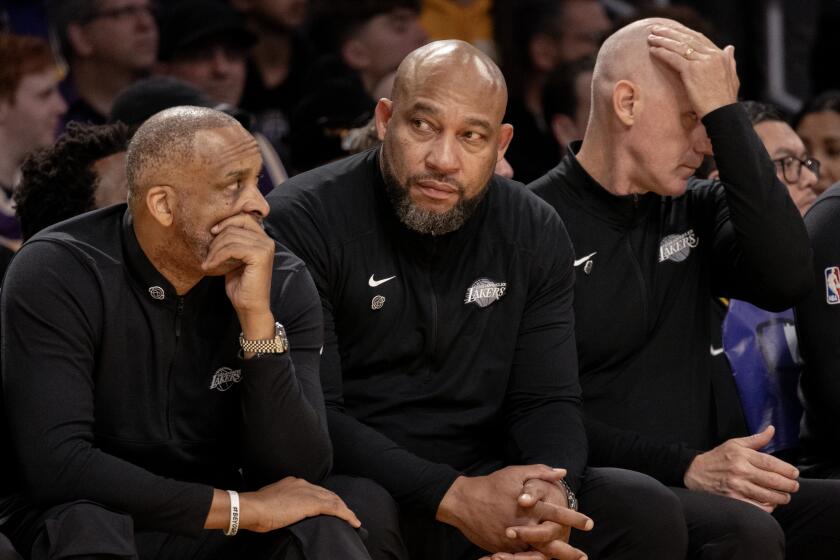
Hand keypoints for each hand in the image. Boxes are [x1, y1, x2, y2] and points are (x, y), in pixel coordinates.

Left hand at [202, 214, 275, 336]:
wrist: (250, 307)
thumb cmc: (241, 285)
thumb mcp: (234, 258)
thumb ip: (232, 242)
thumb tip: (216, 227)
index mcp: (262, 239)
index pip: (243, 218)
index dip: (226, 222)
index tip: (212, 233)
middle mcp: (267, 240)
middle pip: (235, 225)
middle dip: (217, 239)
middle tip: (208, 256)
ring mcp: (265, 247)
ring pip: (231, 236)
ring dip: (214, 250)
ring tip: (208, 263)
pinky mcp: (260, 255)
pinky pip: (232, 248)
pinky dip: (218, 256)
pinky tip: (211, 266)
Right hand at [239, 476, 361, 532]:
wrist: (253, 508)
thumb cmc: (256, 509)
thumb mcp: (270, 501)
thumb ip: (280, 503)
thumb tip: (281, 512)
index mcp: (294, 483)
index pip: (315, 490)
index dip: (326, 498)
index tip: (331, 506)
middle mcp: (303, 484)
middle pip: (328, 494)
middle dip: (339, 503)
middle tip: (347, 514)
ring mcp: (309, 493)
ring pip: (334, 501)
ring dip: (345, 511)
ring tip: (353, 520)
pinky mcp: (312, 504)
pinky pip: (336, 509)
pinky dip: (346, 516)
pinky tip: (353, 522)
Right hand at [437, 465, 590, 558]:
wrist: (463, 501)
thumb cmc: (491, 485)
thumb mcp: (515, 473)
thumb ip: (540, 472)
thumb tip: (562, 473)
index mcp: (529, 506)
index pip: (557, 513)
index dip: (574, 518)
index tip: (589, 523)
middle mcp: (523, 524)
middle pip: (551, 540)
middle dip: (568, 549)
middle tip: (583, 556)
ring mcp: (512, 539)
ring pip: (537, 552)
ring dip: (554, 557)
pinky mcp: (503, 548)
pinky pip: (521, 557)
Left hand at [647, 22, 738, 116]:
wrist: (723, 114)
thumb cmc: (725, 101)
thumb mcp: (732, 77)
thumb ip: (729, 61)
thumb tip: (730, 48)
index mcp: (720, 56)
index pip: (699, 39)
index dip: (684, 33)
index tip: (671, 30)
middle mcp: (712, 55)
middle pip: (687, 39)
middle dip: (671, 33)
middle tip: (657, 29)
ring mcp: (702, 62)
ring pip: (679, 46)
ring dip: (663, 40)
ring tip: (651, 38)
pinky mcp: (692, 71)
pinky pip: (674, 58)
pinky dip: (663, 53)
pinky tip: (653, 51)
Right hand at [684, 425, 799, 511]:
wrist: (694, 472)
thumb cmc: (717, 458)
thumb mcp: (734, 444)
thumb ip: (756, 439)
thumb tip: (771, 430)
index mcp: (742, 455)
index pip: (771, 463)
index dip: (787, 469)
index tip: (795, 473)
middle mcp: (740, 470)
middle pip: (773, 480)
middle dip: (789, 485)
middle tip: (794, 486)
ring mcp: (737, 486)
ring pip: (769, 495)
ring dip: (782, 497)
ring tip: (784, 496)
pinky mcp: (734, 499)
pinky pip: (758, 507)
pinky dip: (768, 507)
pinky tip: (770, 503)